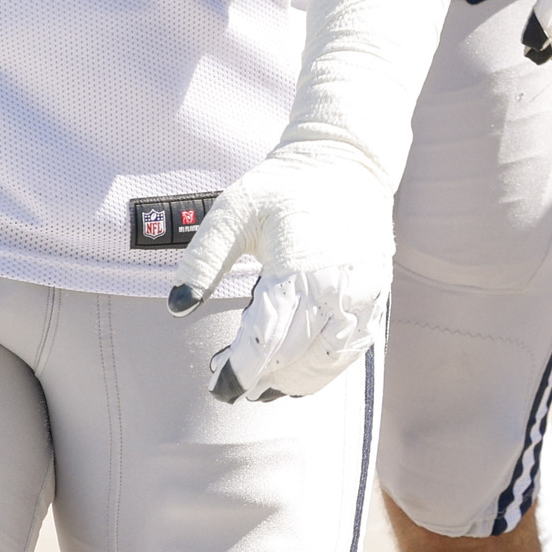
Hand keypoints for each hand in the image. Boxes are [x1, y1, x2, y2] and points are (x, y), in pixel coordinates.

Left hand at [166, 141, 399, 402]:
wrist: (345, 163)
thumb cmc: (283, 187)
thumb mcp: (232, 214)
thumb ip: (202, 261)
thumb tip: (177, 306)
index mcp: (297, 268)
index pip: (265, 340)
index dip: (239, 371)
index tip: (217, 388)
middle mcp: (335, 287)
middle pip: (294, 358)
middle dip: (259, 378)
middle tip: (228, 383)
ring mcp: (362, 296)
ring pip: (326, 363)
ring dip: (291, 382)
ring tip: (260, 385)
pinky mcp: (375, 298)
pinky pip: (350, 351)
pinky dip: (322, 371)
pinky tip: (296, 373)